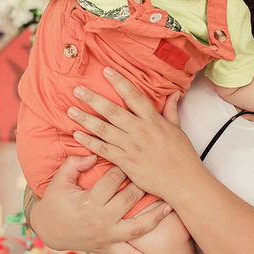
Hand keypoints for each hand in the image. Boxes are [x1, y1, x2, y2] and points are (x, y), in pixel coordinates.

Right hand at [30, 153, 167, 253]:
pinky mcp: (109, 248)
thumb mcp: (59, 179)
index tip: (130, 157)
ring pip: (138, 228)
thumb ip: (75, 163)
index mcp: (89, 202)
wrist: (48, 230)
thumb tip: (94, 154)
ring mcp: (107, 237)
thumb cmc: (55, 201)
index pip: (114, 179)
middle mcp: (101, 220)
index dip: (123, 165)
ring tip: (170, 207)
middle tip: (152, 173)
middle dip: (143, 184)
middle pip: (130, 199)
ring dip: (156, 217)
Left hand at [68, 68, 199, 197]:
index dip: (119, 81)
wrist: (183, 182)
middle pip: (112, 111)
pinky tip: (77, 135)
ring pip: (103, 129)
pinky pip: (103, 150)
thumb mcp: (178, 129)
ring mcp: (131, 147)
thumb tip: (174, 93)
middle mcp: (140, 131)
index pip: (134, 95)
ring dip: (85, 119)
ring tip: (70, 110)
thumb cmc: (182, 156)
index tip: (106, 70)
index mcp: (153, 120)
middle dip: (93, 99)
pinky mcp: (125, 162)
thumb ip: (171, 110)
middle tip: (77, 89)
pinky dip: (88, 142)